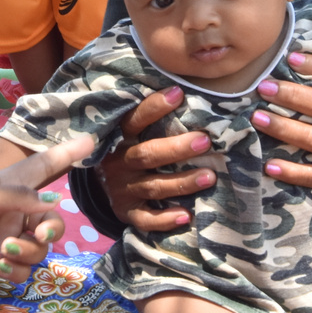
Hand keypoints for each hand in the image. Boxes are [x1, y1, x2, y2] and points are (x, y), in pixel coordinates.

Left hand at [0, 137, 93, 282]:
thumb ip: (16, 196)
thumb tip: (51, 202)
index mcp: (6, 186)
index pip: (42, 167)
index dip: (65, 153)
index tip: (91, 139)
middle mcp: (11, 211)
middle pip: (50, 220)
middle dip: (51, 229)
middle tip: (37, 234)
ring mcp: (4, 238)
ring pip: (39, 249)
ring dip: (28, 253)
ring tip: (4, 253)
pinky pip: (24, 270)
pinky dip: (17, 271)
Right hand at [97, 87, 214, 231]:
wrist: (101, 183)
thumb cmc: (128, 148)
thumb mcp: (129, 132)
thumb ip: (149, 119)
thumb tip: (185, 92)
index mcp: (119, 137)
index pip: (134, 119)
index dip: (154, 107)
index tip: (179, 93)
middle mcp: (118, 162)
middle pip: (147, 155)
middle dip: (177, 148)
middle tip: (205, 141)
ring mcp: (122, 189)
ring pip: (153, 186)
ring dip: (182, 182)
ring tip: (210, 177)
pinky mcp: (126, 212)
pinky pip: (145, 219)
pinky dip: (164, 220)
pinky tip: (186, 216)